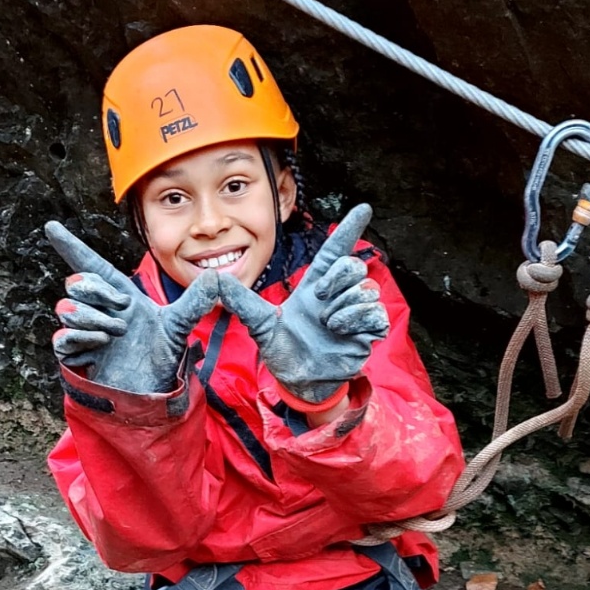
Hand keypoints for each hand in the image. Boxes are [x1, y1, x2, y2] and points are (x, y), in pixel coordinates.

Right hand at [46, 223, 220, 392]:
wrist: (150, 396)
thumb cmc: (161, 361)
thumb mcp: (178, 328)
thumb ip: (193, 303)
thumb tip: (216, 277)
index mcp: (120, 298)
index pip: (91, 265)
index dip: (71, 247)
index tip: (51, 226)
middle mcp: (99, 311)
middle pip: (76, 282)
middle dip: (96, 291)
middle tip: (121, 312)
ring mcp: (85, 333)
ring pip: (67, 308)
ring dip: (92, 317)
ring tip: (116, 334)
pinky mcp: (74, 356)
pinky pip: (62, 336)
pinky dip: (80, 337)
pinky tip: (101, 344)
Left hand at [214, 205, 389, 402]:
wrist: (300, 381)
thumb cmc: (283, 350)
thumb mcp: (259, 323)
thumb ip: (240, 300)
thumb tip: (214, 280)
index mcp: (316, 285)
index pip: (336, 250)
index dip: (349, 229)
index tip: (364, 208)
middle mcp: (338, 294)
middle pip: (352, 266)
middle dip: (336, 279)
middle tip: (320, 299)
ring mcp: (356, 311)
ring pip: (363, 289)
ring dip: (343, 307)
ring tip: (328, 325)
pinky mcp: (369, 329)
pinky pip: (374, 312)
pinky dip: (356, 320)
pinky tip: (341, 331)